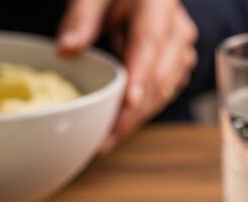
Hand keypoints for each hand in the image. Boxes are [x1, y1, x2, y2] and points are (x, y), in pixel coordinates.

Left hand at [57, 0, 197, 152]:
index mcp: (160, 3)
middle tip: (103, 137)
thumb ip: (81, 17)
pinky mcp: (176, 70)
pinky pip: (159, 97)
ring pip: (162, 93)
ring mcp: (180, 52)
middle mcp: (178, 30)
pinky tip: (115, 132)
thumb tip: (66, 49)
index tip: (127, 102)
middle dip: (132, 111)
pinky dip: (138, 116)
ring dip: (135, 120)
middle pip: (159, 76)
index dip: (140, 74)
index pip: (150, 42)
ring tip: (104, 142)